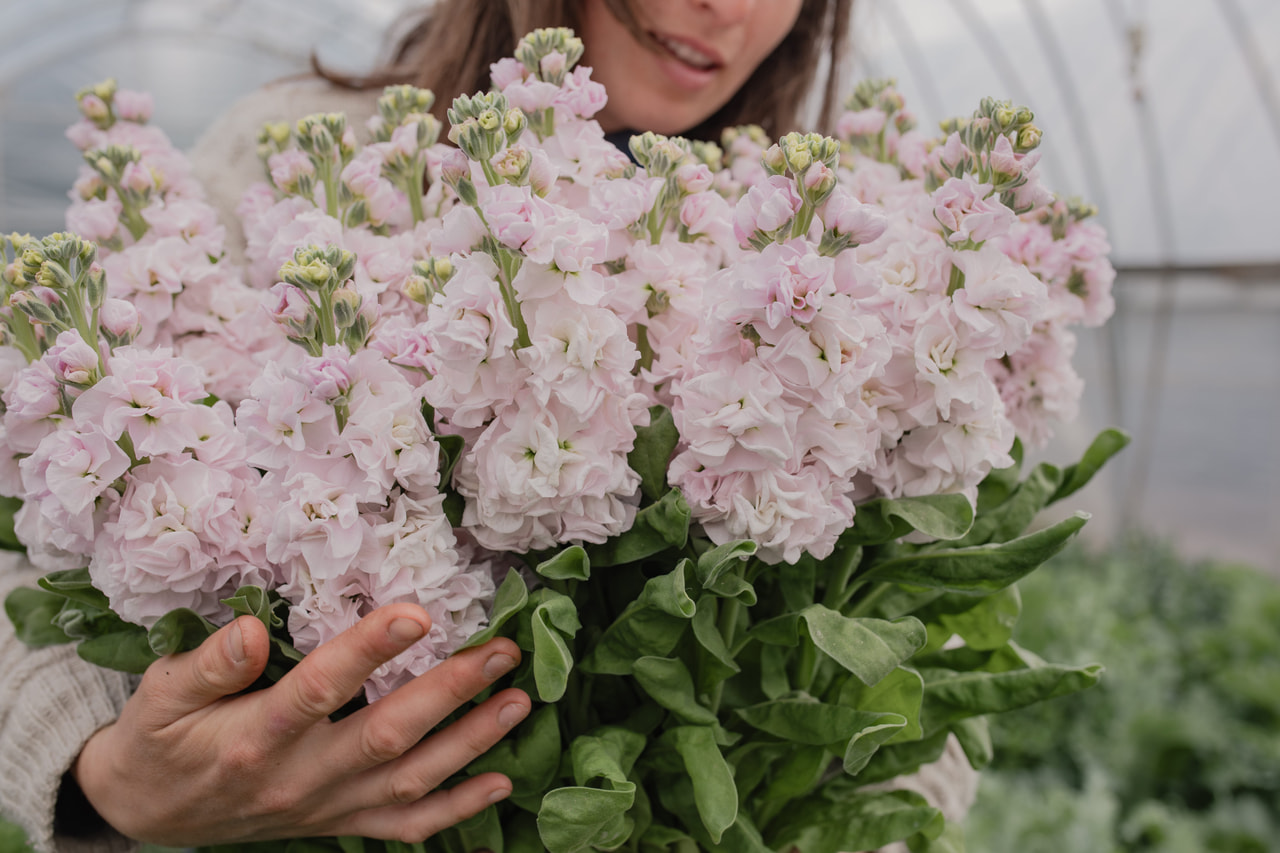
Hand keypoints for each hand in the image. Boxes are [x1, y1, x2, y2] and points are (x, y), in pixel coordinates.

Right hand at [72, 604, 529, 845]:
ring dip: (471, 743)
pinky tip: (499, 782)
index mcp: (255, 737)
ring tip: (519, 702)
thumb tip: (252, 631)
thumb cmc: (160, 739)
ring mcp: (326, 808)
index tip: (417, 613)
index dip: (369, 651)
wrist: (148, 812)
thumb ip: (208, 664)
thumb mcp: (161, 695)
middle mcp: (299, 778)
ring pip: (411, 780)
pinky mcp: (339, 823)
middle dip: (451, 692)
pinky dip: (456, 809)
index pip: (320, 689)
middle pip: (387, 735)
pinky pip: (405, 827)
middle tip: (501, 651)